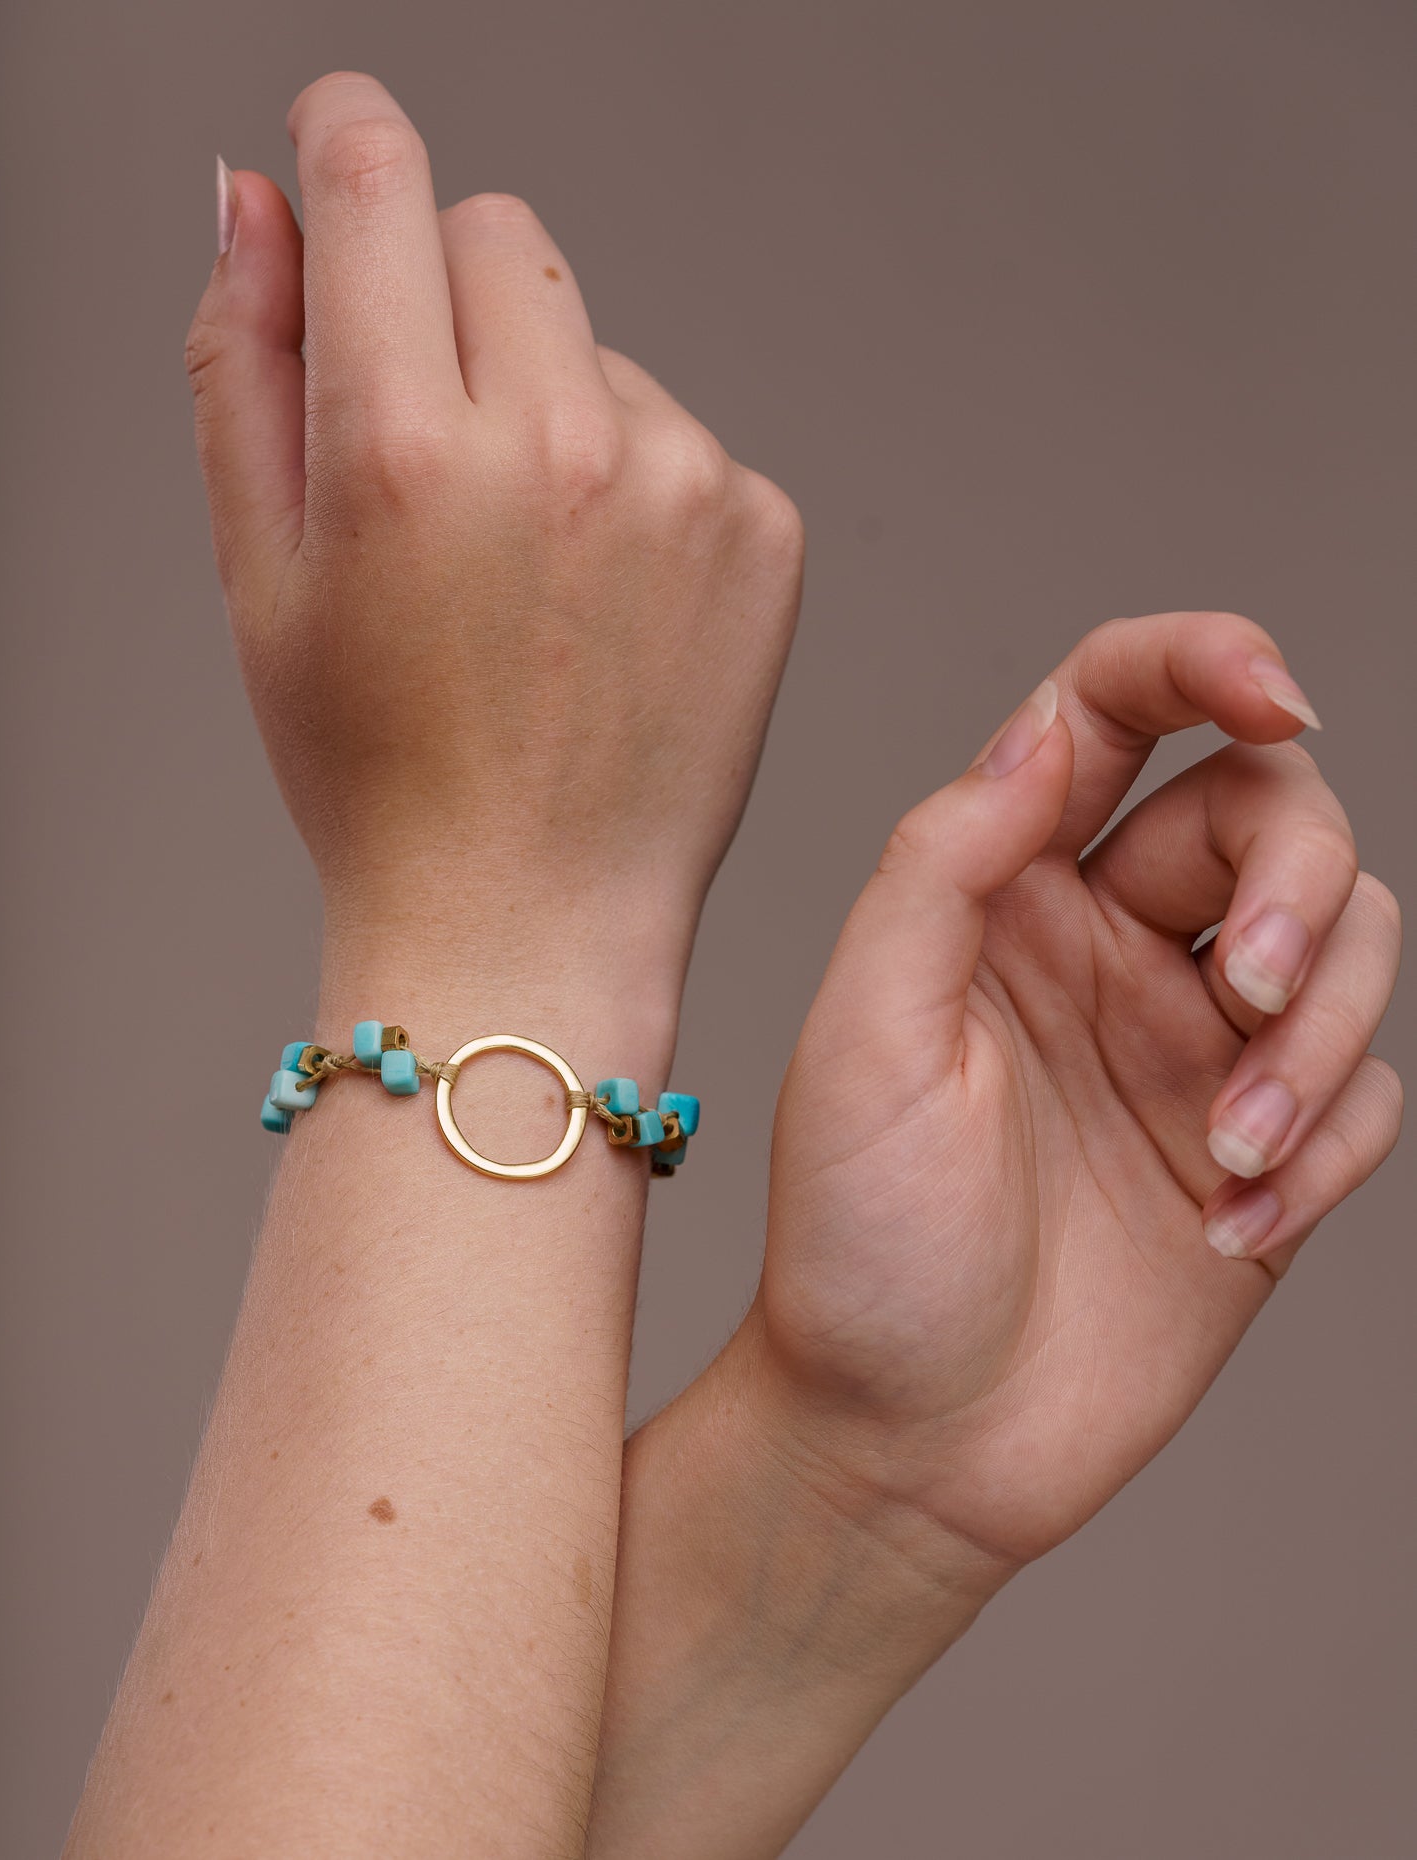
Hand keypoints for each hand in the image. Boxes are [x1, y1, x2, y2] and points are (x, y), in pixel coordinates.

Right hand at [185, 72, 801, 1000]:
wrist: (528, 918)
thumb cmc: (383, 778)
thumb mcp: (262, 578)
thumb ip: (245, 362)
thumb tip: (254, 201)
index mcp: (407, 451)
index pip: (380, 180)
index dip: (345, 141)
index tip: (342, 147)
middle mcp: (559, 447)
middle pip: (498, 236)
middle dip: (445, 296)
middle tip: (429, 447)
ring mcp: (682, 484)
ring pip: (593, 342)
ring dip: (549, 407)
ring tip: (526, 572)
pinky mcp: (763, 527)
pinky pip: (684, 434)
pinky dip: (640, 486)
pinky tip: (605, 604)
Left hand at [760, 611, 1400, 1572]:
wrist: (910, 1443)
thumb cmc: (859, 1246)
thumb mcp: (864, 1040)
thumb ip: (944, 869)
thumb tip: (1037, 736)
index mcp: (1007, 893)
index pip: (1116, 713)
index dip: (1208, 660)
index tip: (1281, 696)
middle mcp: (1111, 947)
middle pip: (1275, 815)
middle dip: (1303, 883)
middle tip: (1252, 995)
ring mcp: (1192, 1049)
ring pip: (1356, 944)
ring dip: (1327, 1035)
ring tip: (1235, 1150)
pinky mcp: (1260, 1154)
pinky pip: (1369, 1094)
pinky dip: (1332, 1150)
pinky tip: (1236, 1229)